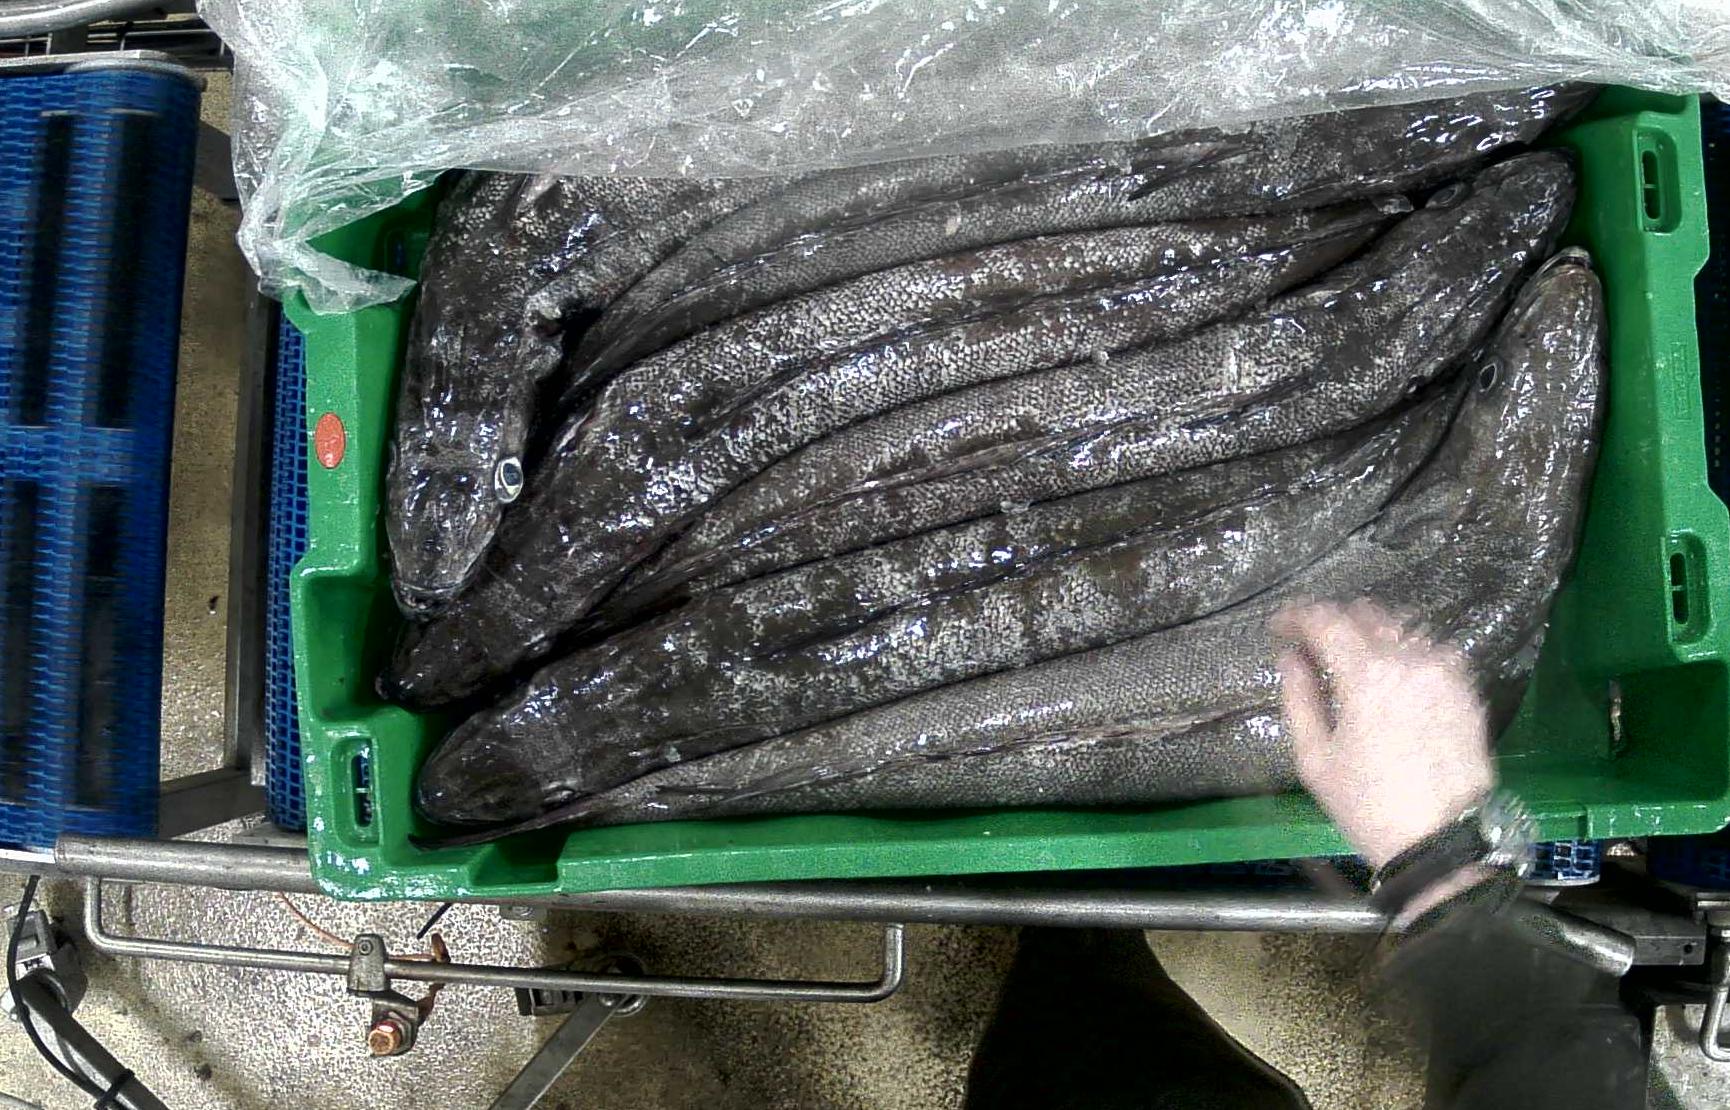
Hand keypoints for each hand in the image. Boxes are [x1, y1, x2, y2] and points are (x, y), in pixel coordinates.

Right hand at [1269, 600, 1494, 868]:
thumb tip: (1290, 658)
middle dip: (1333, 621)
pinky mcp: (1466, 690)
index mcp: (1366, 676)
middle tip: (1312, 642)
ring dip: (1371, 633)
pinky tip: (1394, 674)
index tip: (1280, 626)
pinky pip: (1433, 651)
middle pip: (1366, 615)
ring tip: (1352, 655)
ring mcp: (1444, 673)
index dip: (1297, 616)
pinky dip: (1406, 652)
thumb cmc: (1368, 806)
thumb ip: (1299, 699)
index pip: (1326, 620)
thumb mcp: (1315, 760)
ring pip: (1402, 629)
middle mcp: (1410, 661)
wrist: (1441, 842)